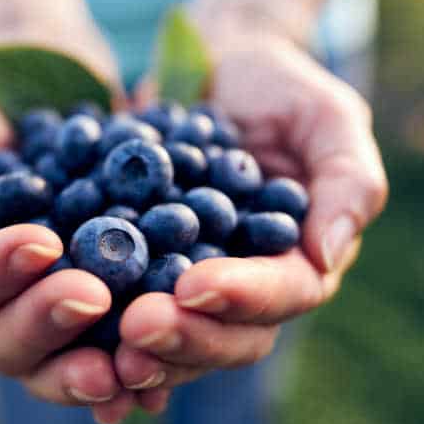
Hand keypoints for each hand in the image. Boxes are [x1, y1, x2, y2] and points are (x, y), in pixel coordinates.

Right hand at [0, 71, 137, 414]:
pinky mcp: (104, 318)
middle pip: (2, 346)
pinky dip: (132, 373)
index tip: (41, 241)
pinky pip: (111, 358)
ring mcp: (48, 319)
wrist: (61, 92)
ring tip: (129, 354)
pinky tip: (156, 375)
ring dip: (87, 368)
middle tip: (92, 293)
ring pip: (54, 368)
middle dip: (45, 322)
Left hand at [114, 32, 387, 412]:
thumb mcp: (326, 117)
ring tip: (103, 347)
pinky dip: (104, 338)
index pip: (284, 293)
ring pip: (178, 339)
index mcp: (299, 259)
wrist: (211, 73)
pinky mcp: (146, 275)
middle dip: (185, 336)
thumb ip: (347, 180)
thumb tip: (328, 254)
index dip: (242, 296)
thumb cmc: (278, 88)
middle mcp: (249, 287)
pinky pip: (128, 313)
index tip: (194, 286)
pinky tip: (76, 348)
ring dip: (143, 350)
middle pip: (229, 335)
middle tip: (136, 327)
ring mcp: (194, 286)